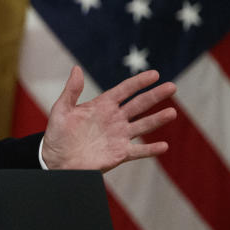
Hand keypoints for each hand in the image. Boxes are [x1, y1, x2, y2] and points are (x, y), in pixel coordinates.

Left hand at [41, 66, 175, 171]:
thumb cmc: (57, 134)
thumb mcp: (62, 110)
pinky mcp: (120, 153)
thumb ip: (71, 91)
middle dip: (155, 96)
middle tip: (172, 86)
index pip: (124, 90)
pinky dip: (150, 150)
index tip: (154, 74)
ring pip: (143, 125)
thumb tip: (76, 68)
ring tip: (172, 113)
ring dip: (157, 119)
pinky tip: (163, 146)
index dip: (138, 82)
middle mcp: (114, 119)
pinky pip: (138, 151)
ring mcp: (119, 136)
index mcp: (102, 106)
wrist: (56, 160)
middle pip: (139, 105)